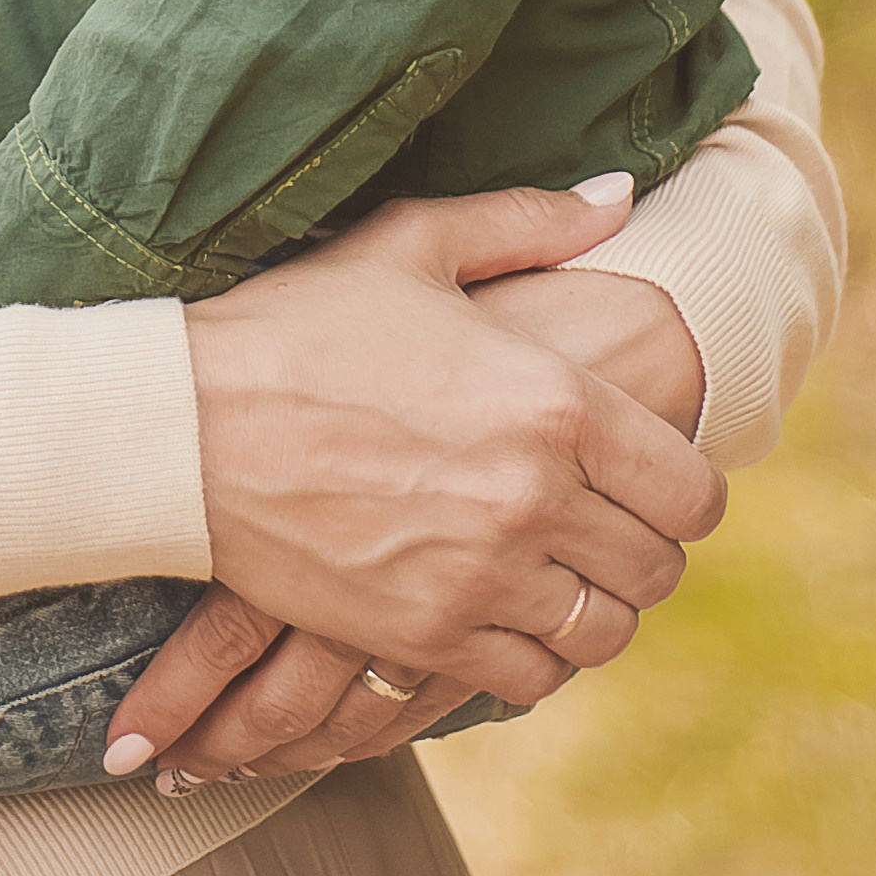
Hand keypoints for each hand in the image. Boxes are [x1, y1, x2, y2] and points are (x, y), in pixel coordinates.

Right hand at [158, 182, 723, 750]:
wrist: (184, 422)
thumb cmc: (298, 324)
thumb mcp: (413, 247)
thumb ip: (530, 221)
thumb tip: (621, 195)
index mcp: (553, 401)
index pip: (691, 490)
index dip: (686, 492)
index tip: (653, 484)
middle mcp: (534, 498)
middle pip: (657, 568)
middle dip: (642, 550)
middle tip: (603, 529)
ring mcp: (478, 576)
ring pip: (601, 633)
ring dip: (592, 608)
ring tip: (557, 577)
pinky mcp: (420, 632)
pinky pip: (528, 680)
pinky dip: (530, 657)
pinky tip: (501, 616)